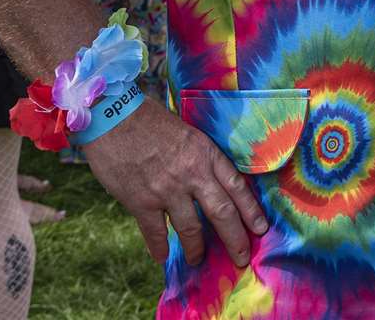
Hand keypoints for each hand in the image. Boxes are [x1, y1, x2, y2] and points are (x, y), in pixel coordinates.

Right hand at [81, 99, 267, 267]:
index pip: (237, 187)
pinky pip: (155, 232)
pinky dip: (159, 248)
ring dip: (196, 248)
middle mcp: (192, 174)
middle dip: (235, 239)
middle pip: (222, 213)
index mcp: (207, 154)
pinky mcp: (141, 201)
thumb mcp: (188, 133)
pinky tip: (162, 257)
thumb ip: (200, 158)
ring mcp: (167, 190)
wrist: (113, 116)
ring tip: (197, 259)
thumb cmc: (150, 120)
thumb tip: (209, 183)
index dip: (251, 211)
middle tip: (241, 258)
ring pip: (191, 228)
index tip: (260, 229)